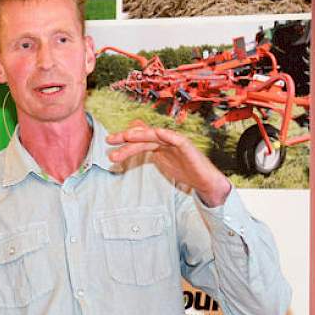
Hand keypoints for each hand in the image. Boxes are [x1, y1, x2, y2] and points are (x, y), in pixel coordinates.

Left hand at [106, 120, 231, 206]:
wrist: (204, 181)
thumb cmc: (184, 169)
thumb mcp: (162, 160)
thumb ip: (149, 151)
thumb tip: (133, 143)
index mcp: (159, 144)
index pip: (139, 139)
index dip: (125, 139)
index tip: (109, 142)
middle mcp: (166, 140)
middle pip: (143, 136)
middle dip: (126, 138)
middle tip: (109, 140)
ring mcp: (176, 142)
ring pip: (155, 135)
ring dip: (141, 135)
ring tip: (126, 136)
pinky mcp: (187, 147)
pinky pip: (176, 139)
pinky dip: (167, 135)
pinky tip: (157, 133)